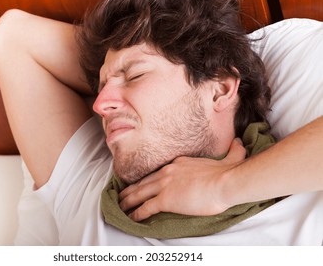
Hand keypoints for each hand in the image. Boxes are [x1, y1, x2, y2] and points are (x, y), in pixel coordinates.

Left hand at [119, 138, 245, 221]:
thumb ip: (233, 150)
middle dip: (131, 188)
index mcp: (179, 162)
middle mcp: (168, 171)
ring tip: (120, 205)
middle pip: (144, 181)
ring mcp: (164, 184)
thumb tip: (239, 142)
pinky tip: (131, 217)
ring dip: (128, 200)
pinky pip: (145, 207)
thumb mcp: (231, 157)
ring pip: (139, 193)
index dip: (148, 177)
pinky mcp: (165, 199)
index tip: (142, 182)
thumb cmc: (227, 173)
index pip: (158, 171)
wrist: (225, 182)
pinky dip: (136, 213)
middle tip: (122, 194)